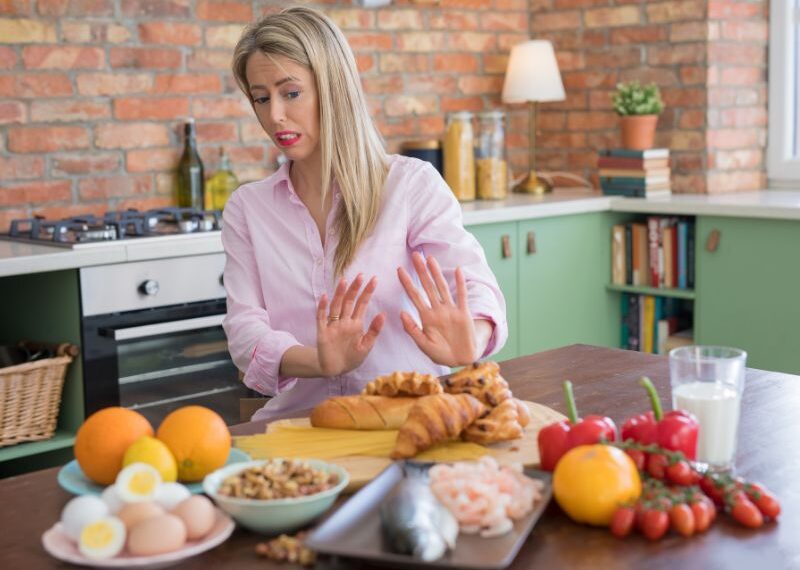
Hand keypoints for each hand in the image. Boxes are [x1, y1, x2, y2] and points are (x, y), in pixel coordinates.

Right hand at [316, 274, 384, 376]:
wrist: (335, 369)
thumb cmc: (351, 357)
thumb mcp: (366, 346)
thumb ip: (374, 330)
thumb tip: (383, 314)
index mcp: (356, 323)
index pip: (362, 304)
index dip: (367, 292)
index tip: (374, 279)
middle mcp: (344, 321)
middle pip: (349, 301)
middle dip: (355, 288)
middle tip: (361, 275)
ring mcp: (333, 325)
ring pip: (336, 306)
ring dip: (339, 294)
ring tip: (344, 281)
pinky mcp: (322, 332)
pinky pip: (321, 318)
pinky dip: (322, 307)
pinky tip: (324, 297)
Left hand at [397, 252, 476, 366]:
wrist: (460, 360)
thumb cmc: (440, 353)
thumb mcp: (423, 344)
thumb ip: (412, 330)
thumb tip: (401, 313)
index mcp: (426, 317)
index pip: (414, 296)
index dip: (407, 283)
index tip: (399, 270)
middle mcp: (438, 310)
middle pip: (427, 287)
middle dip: (421, 271)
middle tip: (415, 255)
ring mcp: (451, 311)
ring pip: (442, 288)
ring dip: (437, 273)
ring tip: (430, 259)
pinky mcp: (464, 314)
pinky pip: (462, 296)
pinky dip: (461, 284)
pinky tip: (459, 270)